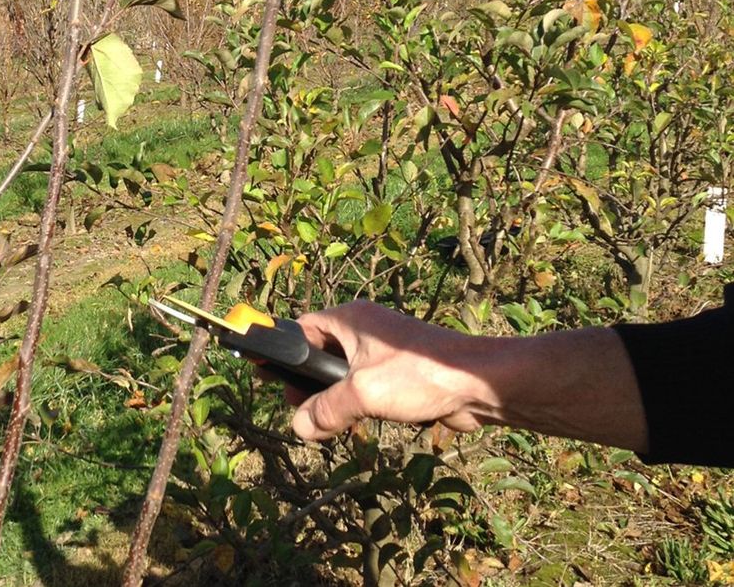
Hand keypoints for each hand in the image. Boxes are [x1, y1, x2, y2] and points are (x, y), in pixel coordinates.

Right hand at [288, 301, 484, 440]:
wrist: (476, 383)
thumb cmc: (419, 374)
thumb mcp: (363, 392)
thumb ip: (326, 409)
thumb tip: (298, 426)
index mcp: (350, 319)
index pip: (303, 327)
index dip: (284, 351)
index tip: (269, 376)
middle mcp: (364, 329)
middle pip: (320, 352)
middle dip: (307, 381)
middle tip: (298, 407)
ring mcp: (382, 351)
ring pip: (344, 372)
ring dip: (333, 396)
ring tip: (324, 422)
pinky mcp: (399, 373)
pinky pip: (365, 385)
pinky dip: (356, 403)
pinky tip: (354, 425)